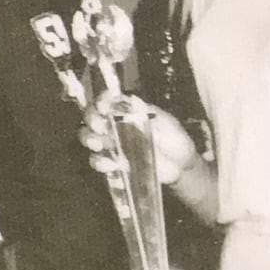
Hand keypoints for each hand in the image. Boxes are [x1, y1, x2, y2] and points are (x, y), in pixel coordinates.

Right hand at [79, 99, 198, 187]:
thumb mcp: (167, 124)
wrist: (180, 168)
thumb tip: (133, 100)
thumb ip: (150, 113)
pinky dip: (100, 163)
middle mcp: (116, 126)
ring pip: (89, 138)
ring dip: (90, 140)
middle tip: (99, 127)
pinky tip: (113, 165)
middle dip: (91, 120)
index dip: (101, 100)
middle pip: (92, 118)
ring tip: (100, 146)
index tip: (103, 107)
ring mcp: (112, 145)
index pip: (108, 101)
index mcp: (129, 112)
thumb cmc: (176, 141)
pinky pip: (97, 161)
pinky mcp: (112, 163)